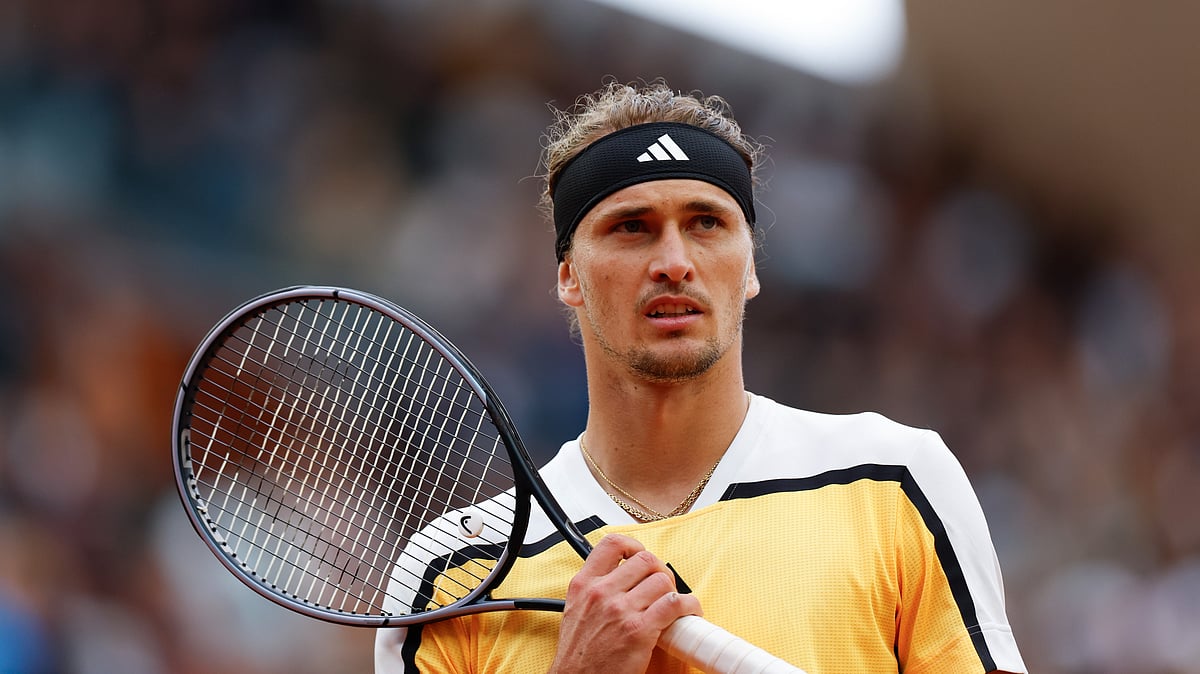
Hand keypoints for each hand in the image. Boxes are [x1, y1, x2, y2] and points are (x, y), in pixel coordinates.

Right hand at [549, 533, 702, 673]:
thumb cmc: (578, 655)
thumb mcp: (575, 612)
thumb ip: (594, 591)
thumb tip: (620, 578)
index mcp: (584, 585)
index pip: (612, 544)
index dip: (633, 545)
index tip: (640, 555)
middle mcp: (601, 592)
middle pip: (645, 560)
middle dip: (660, 571)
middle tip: (663, 587)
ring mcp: (620, 610)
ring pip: (662, 581)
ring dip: (674, 591)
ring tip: (676, 605)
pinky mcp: (639, 630)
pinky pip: (675, 603)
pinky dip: (688, 606)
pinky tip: (688, 614)